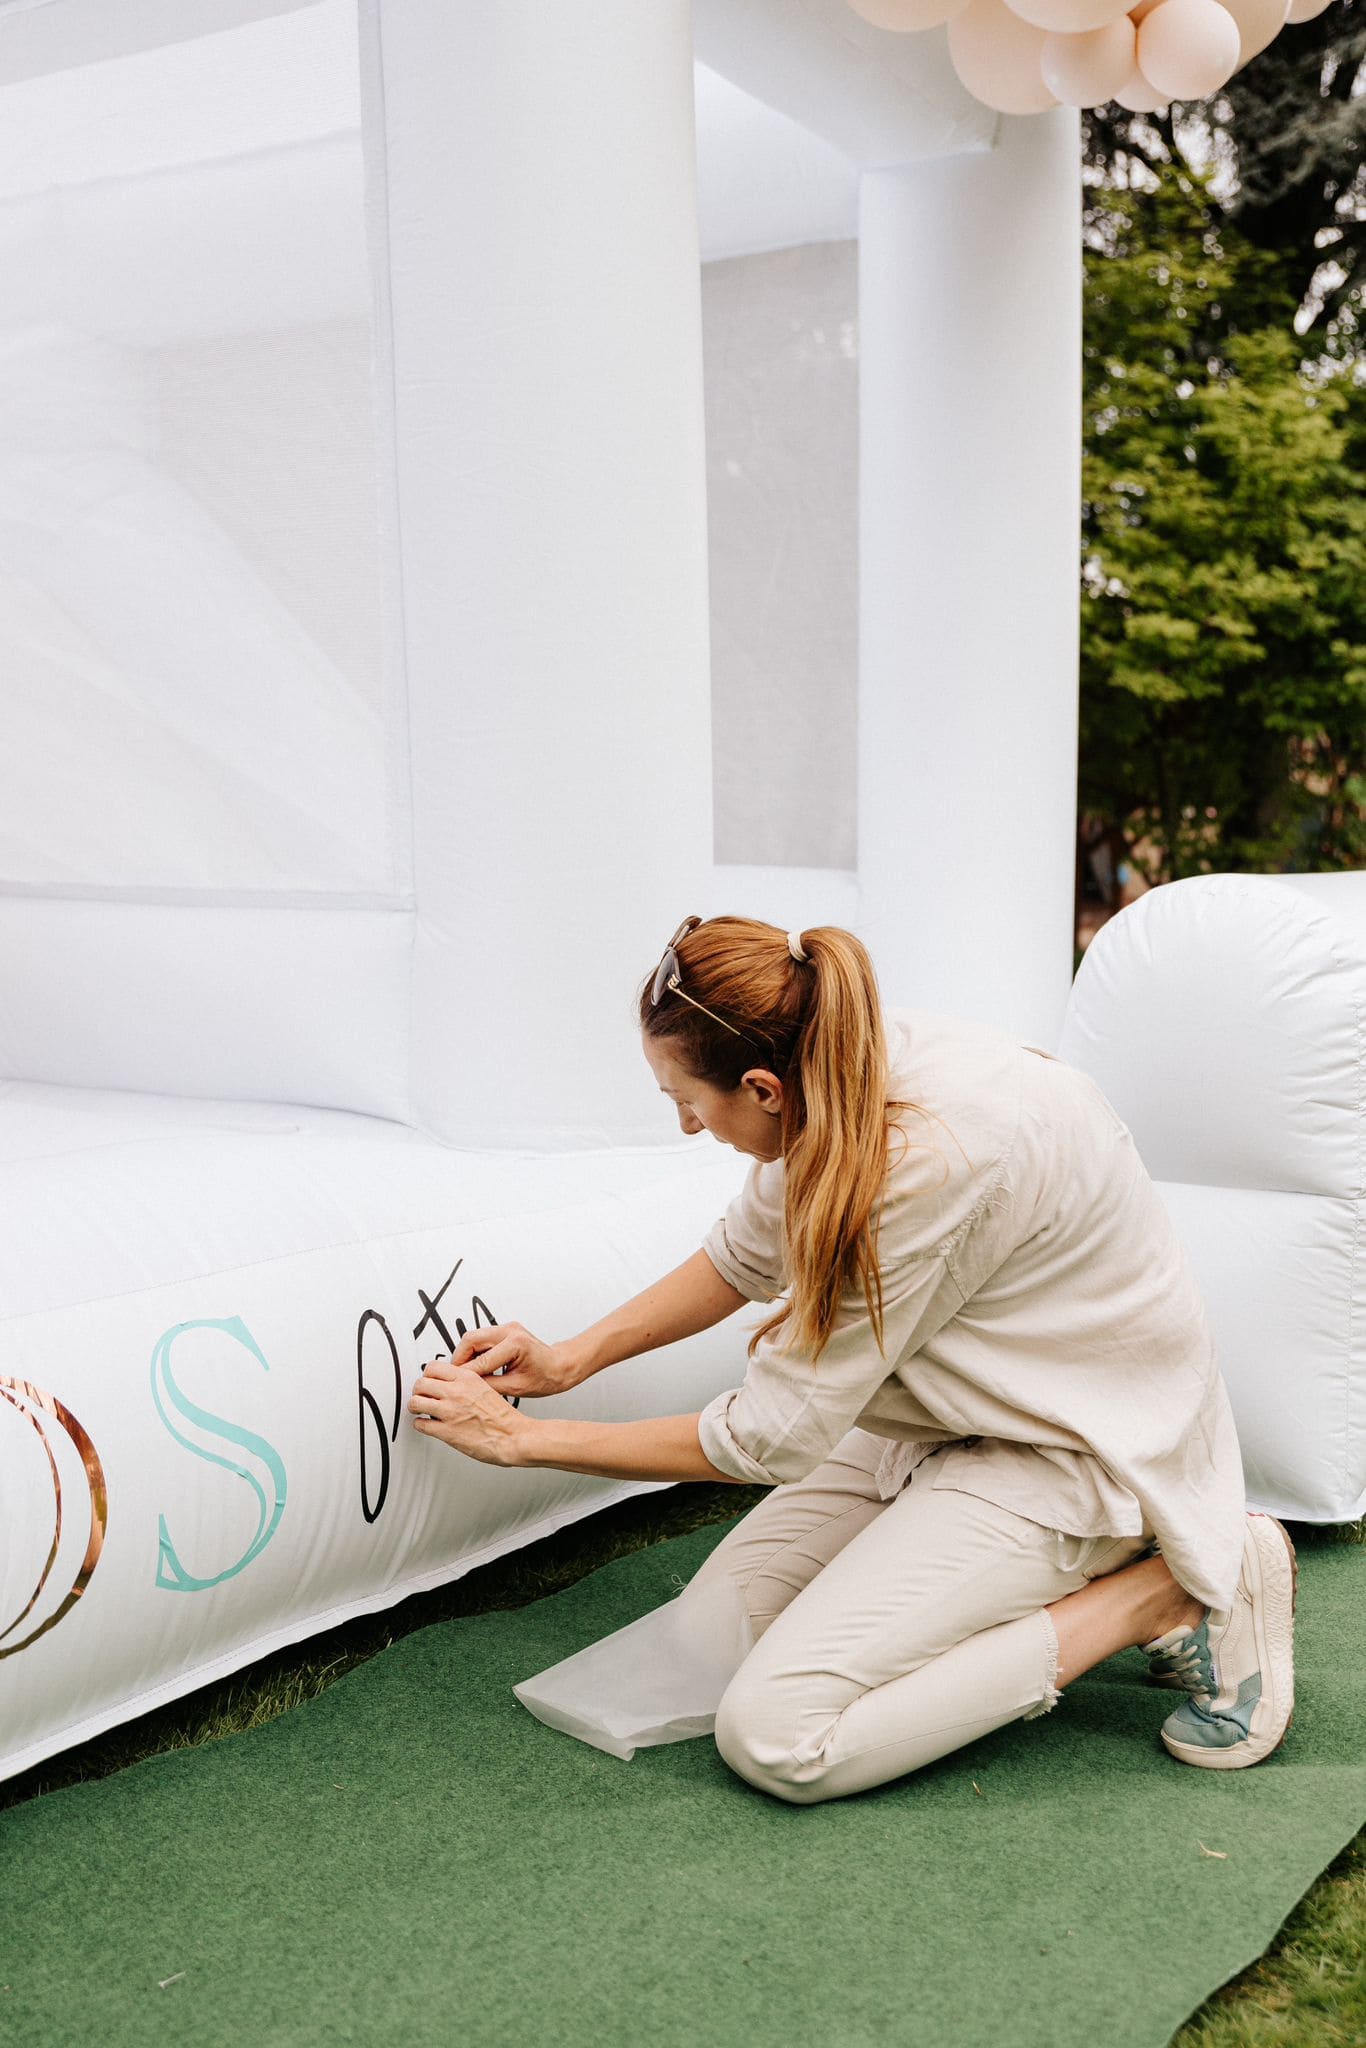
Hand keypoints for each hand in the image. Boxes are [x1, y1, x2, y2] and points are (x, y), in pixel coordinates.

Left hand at [408, 1358, 526, 1465]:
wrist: (513, 1437)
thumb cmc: (504, 1418)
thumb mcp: (487, 1388)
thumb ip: (467, 1384)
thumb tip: (451, 1384)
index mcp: (468, 1379)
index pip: (434, 1367)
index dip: (429, 1375)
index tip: (429, 1380)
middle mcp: (456, 1393)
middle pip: (421, 1383)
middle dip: (419, 1390)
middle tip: (422, 1395)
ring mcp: (449, 1412)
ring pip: (415, 1402)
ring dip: (416, 1406)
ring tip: (420, 1409)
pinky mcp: (446, 1432)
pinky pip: (420, 1424)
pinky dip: (420, 1424)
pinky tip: (426, 1424)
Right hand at [441, 1321, 582, 1399]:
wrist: (560, 1366)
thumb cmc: (547, 1376)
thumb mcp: (516, 1387)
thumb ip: (489, 1385)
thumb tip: (468, 1387)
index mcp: (515, 1344)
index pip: (480, 1360)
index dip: (465, 1374)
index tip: (455, 1384)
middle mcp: (510, 1331)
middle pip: (470, 1339)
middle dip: (459, 1359)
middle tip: (454, 1376)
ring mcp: (507, 1328)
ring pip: (473, 1337)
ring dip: (465, 1355)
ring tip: (464, 1374)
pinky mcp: (504, 1331)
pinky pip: (481, 1339)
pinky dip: (474, 1352)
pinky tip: (475, 1367)